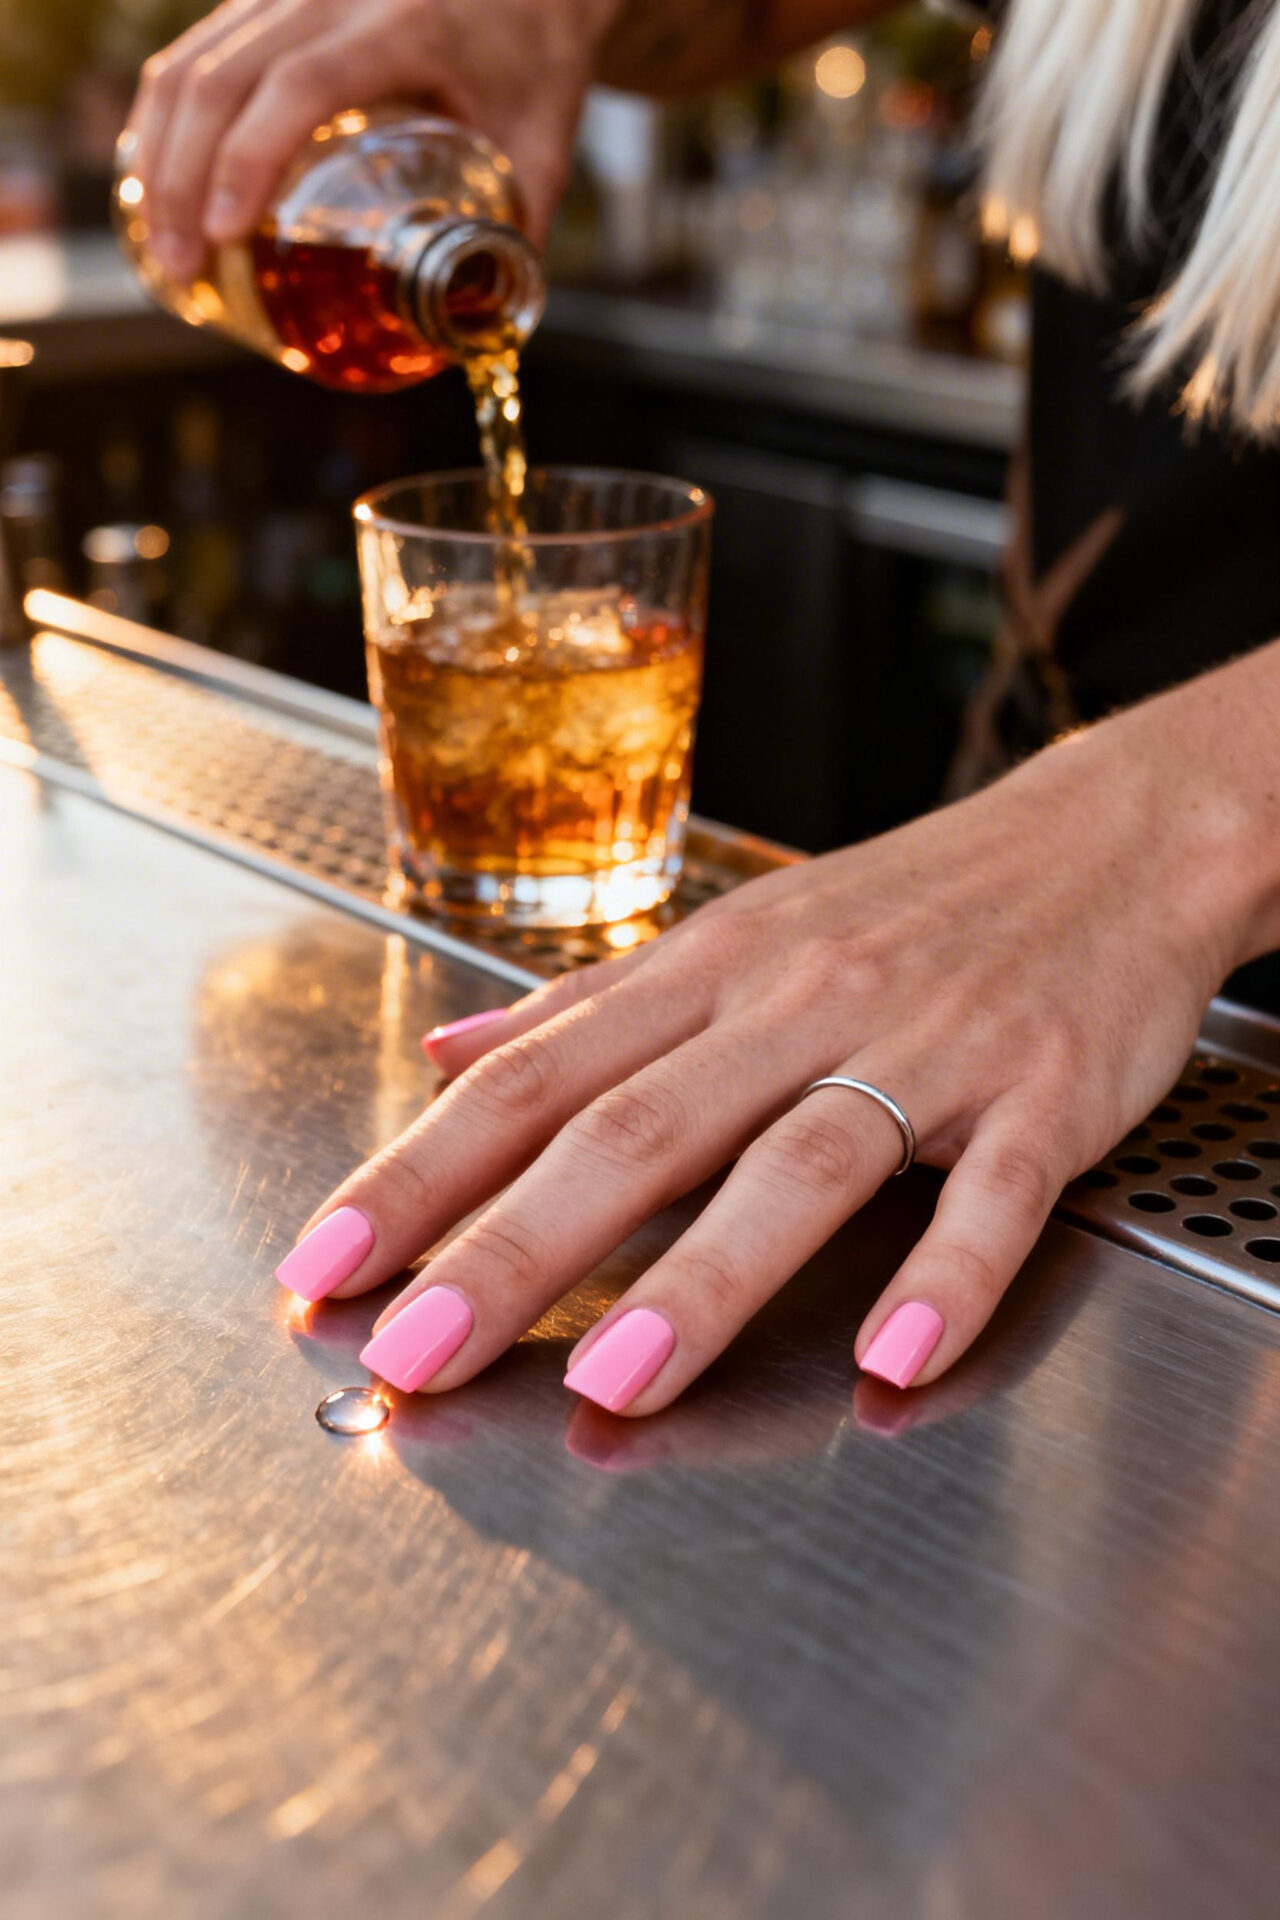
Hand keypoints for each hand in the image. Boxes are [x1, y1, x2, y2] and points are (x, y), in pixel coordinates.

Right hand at [123, 0, 619, 277]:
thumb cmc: (536, 55)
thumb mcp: (544, 142)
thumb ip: (518, 231)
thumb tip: (484, 327)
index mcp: (403, 25)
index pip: (300, 87)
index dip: (249, 159)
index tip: (224, 233)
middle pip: (220, 77)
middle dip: (182, 179)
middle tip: (182, 268)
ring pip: (190, 60)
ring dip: (159, 155)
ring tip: (164, 248)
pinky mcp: (268, 4)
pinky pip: (193, 53)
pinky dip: (165, 124)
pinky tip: (159, 187)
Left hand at [275, 673, 1264, 1413]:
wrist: (1110, 837)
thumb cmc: (911, 902)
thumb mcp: (740, 930)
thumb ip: (594, 1005)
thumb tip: (455, 1055)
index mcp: (713, 971)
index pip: (541, 1077)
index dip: (425, 1170)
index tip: (329, 1259)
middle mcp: (798, 1003)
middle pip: (638, 1126)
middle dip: (516, 1244)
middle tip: (414, 1344)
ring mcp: (926, 1046)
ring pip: (798, 1159)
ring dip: (705, 1275)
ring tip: (617, 1378)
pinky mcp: (1044, 1092)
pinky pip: (995, 1194)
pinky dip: (946, 1273)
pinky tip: (893, 1356)